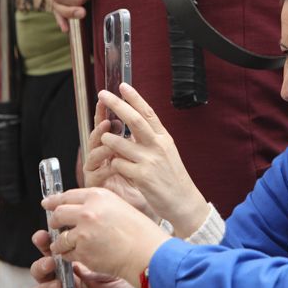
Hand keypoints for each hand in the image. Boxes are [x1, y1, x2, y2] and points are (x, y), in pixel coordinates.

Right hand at [27, 229, 144, 287]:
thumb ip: (89, 257)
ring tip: (58, 285)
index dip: (43, 244)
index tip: (42, 236)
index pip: (50, 253)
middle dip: (40, 266)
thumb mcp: (107, 266)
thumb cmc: (121, 286)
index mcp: (70, 267)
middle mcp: (63, 283)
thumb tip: (75, 243)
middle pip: (38, 273)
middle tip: (51, 262)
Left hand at [45, 186, 169, 285]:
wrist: (149, 253)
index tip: (47, 203)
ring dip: (62, 243)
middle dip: (55, 222)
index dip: (54, 200)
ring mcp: (84, 231)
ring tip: (73, 246)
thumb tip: (79, 209)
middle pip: (58, 213)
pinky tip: (83, 256)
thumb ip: (98, 205)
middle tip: (57, 227)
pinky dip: (71, 256)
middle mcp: (89, 210)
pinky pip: (67, 253)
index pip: (67, 195)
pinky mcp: (82, 250)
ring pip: (60, 237)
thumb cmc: (141, 233)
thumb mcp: (120, 207)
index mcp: (99, 196)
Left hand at [96, 84, 210, 237]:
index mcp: (164, 138)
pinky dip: (114, 164)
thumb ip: (151, 139)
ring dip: (108, 140)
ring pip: (119, 142)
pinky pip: (118, 164)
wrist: (184, 202)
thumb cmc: (173, 178)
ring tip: (106, 141)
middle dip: (117, 105)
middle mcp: (158, 146)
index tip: (122, 85)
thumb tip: (133, 126)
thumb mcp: (167, 153)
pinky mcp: (142, 176)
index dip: (134, 97)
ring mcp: (150, 161)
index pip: (148, 112)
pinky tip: (118, 168)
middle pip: (134, 119)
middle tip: (103, 94)